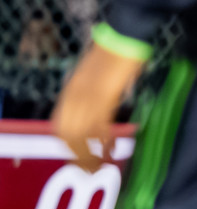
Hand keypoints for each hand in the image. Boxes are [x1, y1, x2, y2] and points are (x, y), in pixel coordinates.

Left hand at [51, 42, 143, 171]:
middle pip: (67, 135)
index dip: (69, 147)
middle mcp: (74, 96)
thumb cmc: (116, 56)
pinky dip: (103, 142)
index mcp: (72, 92)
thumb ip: (94, 97)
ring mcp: (87, 95)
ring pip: (80, 135)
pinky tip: (111, 149)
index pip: (61, 126)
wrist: (124, 37)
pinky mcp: (103, 95)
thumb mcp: (98, 79)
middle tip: (89, 170)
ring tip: (99, 167)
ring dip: (89, 155)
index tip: (80, 160)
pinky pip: (98, 126)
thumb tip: (97, 119)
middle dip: (77, 156)